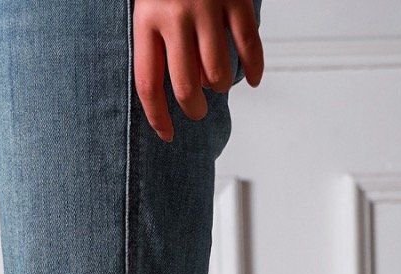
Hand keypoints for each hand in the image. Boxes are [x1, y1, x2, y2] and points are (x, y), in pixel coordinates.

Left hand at [133, 0, 263, 141]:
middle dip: (194, 109)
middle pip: (185, 87)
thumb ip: (157, 39)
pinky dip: (254, 68)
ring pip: (217, 73)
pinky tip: (252, 79)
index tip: (167, 134)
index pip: (148, 84)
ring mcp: (208, 7)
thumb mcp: (149, 3)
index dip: (158, 117)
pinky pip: (248, 44)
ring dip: (220, 87)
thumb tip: (181, 84)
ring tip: (218, 84)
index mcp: (147, 19)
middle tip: (197, 110)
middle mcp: (176, 16)